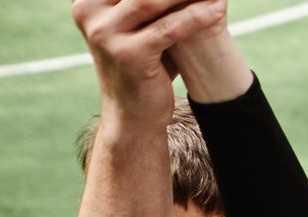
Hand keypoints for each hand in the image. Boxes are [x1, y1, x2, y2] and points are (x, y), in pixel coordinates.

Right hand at [71, 0, 228, 125]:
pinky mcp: (128, 54)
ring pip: (152, 0)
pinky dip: (197, 16)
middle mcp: (89, 11)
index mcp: (87, 0)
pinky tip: (219, 8)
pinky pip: (169, 28)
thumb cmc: (143, 64)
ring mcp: (106, 33)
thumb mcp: (141, 26)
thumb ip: (149, 2)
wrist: (133, 113)